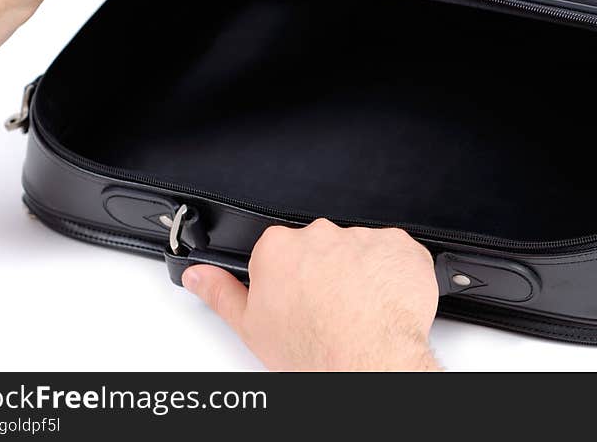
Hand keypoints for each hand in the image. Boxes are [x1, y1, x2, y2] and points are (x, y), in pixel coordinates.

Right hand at [182, 219, 441, 370]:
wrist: (368, 361)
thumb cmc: (312, 349)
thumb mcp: (251, 326)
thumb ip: (221, 293)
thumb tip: (197, 275)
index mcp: (279, 248)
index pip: (282, 252)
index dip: (290, 279)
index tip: (298, 299)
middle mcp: (320, 234)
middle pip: (321, 248)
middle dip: (325, 272)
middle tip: (329, 308)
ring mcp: (362, 237)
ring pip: (359, 250)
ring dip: (360, 272)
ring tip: (360, 309)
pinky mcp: (399, 245)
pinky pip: (395, 252)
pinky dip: (393, 272)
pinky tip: (385, 299)